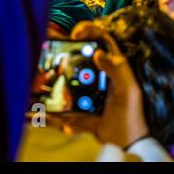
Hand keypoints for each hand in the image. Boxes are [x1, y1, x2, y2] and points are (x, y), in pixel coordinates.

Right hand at [56, 22, 149, 149]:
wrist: (126, 143)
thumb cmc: (132, 115)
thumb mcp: (128, 91)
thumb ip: (117, 70)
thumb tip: (99, 52)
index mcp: (113, 68)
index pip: (102, 41)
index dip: (90, 31)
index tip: (75, 33)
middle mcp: (99, 77)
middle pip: (78, 60)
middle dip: (63, 58)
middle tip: (52, 59)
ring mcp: (87, 93)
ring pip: (66, 83)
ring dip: (54, 87)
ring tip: (42, 88)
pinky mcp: (79, 110)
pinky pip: (63, 110)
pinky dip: (55, 115)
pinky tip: (54, 120)